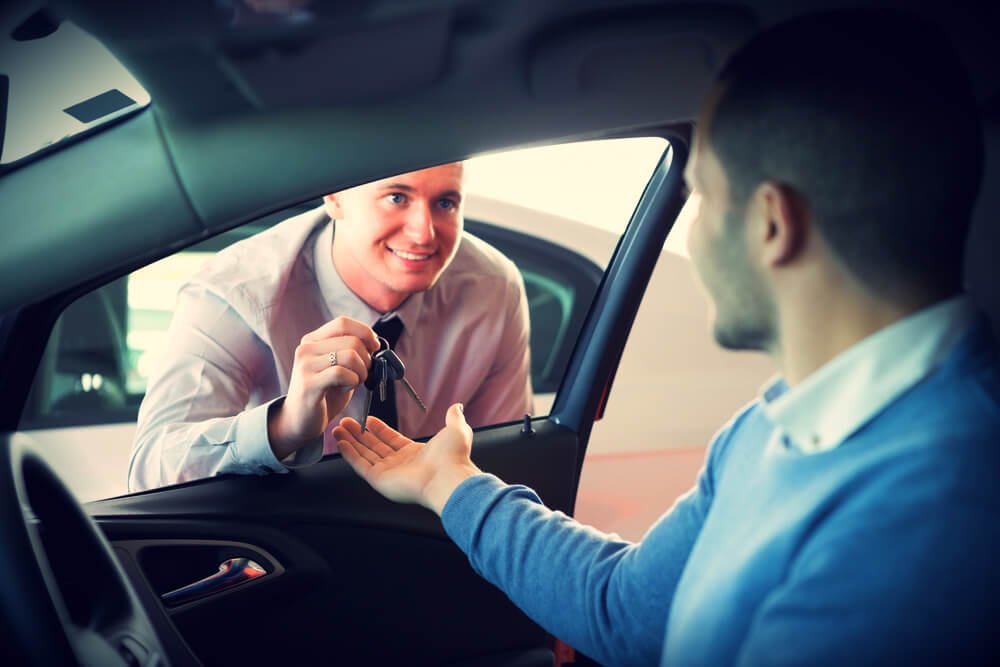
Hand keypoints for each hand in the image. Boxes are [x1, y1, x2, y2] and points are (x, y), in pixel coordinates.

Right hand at [268, 316, 378, 457]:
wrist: (299, 421)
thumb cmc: (324, 394)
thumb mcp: (338, 367)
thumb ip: (352, 352)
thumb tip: (376, 343)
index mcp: (313, 340)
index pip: (343, 323)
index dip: (365, 332)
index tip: (375, 348)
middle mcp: (306, 348)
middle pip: (352, 340)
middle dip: (367, 358)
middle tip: (364, 373)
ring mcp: (305, 365)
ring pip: (350, 355)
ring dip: (362, 371)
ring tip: (356, 382)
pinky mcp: (309, 383)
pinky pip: (342, 373)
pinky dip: (354, 381)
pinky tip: (347, 388)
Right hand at [334, 403, 481, 514]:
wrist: (449, 477)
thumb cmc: (453, 457)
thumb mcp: (456, 429)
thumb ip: (453, 417)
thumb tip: (457, 407)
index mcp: (414, 453)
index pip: (390, 439)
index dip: (377, 429)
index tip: (366, 419)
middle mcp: (399, 464)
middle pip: (374, 446)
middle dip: (359, 434)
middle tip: (345, 422)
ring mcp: (388, 472)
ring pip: (364, 455)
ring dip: (350, 441)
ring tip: (337, 429)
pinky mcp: (379, 480)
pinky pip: (360, 465)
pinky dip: (349, 454)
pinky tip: (340, 441)